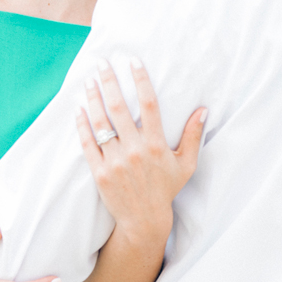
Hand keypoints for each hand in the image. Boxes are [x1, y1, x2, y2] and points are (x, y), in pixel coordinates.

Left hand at [76, 58, 206, 236]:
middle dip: (110, 82)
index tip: (133, 61)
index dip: (141, 80)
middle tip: (101, 62)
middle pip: (120, 108)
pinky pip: (88, 144)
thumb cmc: (166, 190)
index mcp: (157, 144)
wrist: (143, 221)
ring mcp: (116, 161)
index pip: (149, 104)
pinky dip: (82, 125)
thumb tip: (203, 109)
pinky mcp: (100, 172)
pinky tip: (78, 109)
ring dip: (93, 99)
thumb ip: (194, 136)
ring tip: (88, 81)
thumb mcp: (186, 164)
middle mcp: (135, 150)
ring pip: (101, 123)